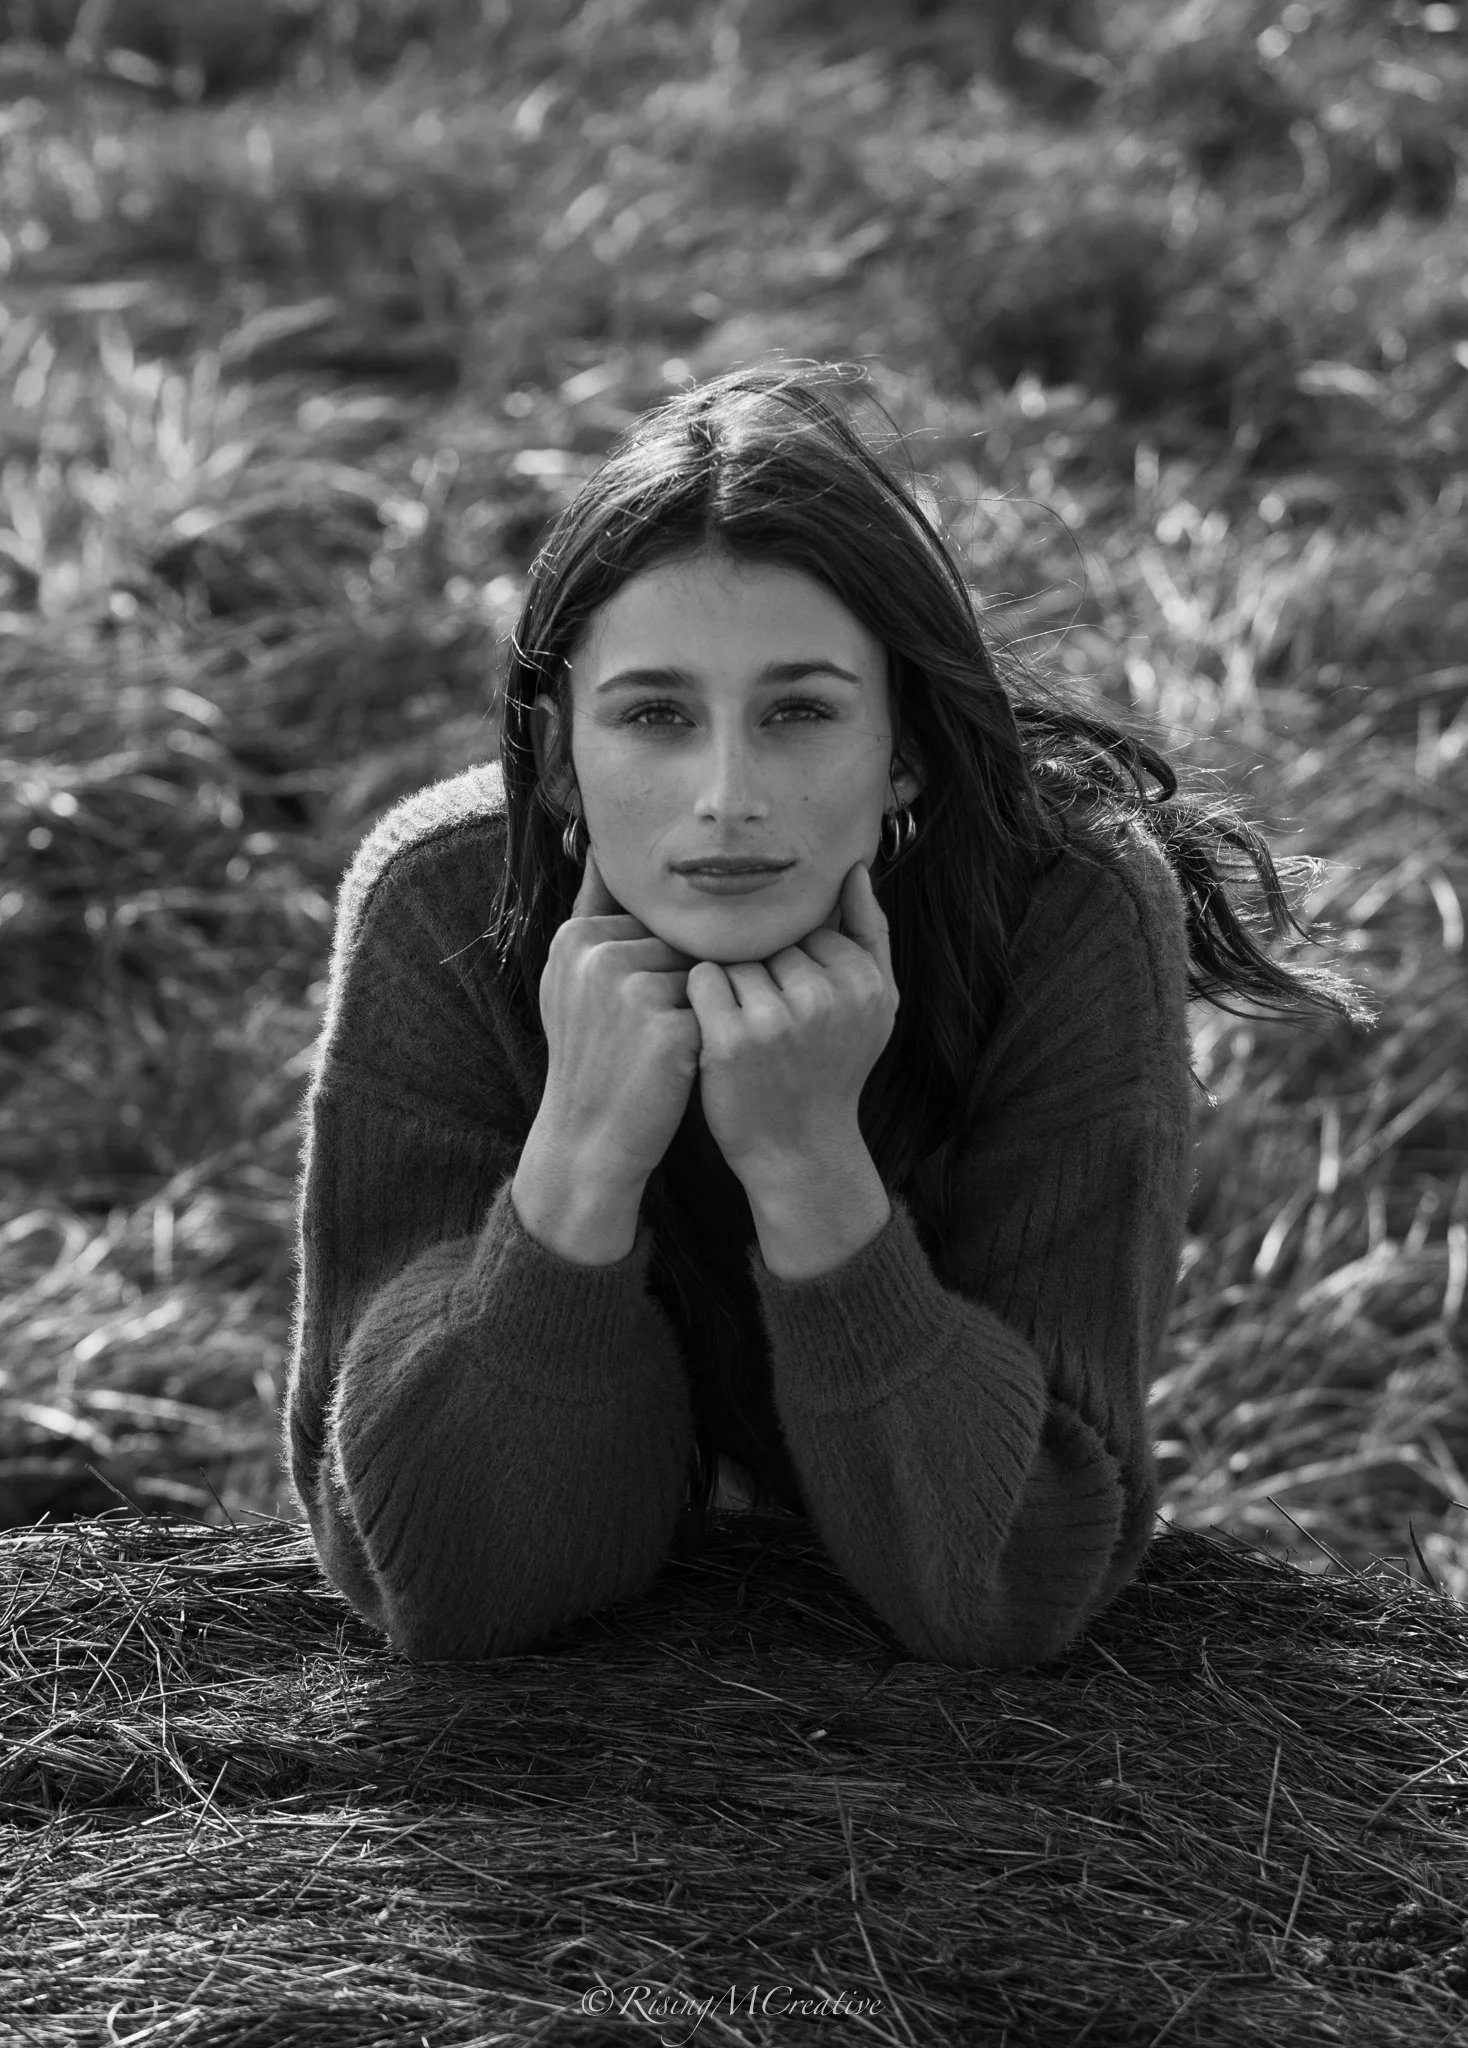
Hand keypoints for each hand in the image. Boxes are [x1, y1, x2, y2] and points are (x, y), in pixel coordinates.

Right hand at [535, 848, 702, 1188]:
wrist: (589, 1141)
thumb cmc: (593, 1059)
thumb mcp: (572, 984)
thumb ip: (594, 915)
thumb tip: (602, 845)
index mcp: (577, 937)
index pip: (657, 922)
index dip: (666, 964)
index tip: (649, 1003)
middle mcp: (599, 954)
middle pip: (684, 944)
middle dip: (686, 984)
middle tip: (658, 1031)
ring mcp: (631, 989)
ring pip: (707, 974)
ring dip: (704, 1007)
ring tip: (666, 1047)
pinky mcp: (665, 1026)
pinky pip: (720, 1008)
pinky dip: (714, 1033)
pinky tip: (684, 1061)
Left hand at [684, 861, 897, 1184]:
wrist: (799, 1149)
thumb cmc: (833, 1069)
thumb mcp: (876, 1005)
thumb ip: (869, 932)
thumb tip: (853, 867)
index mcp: (864, 981)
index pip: (808, 928)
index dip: (793, 962)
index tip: (799, 1004)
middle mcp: (825, 996)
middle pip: (768, 941)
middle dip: (761, 972)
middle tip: (772, 1023)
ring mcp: (776, 1018)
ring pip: (732, 958)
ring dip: (729, 986)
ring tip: (747, 1029)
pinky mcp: (730, 1039)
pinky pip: (701, 979)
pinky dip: (701, 999)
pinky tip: (715, 1030)